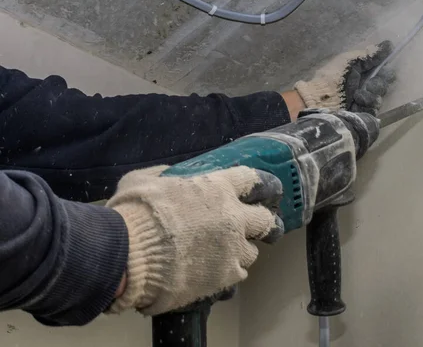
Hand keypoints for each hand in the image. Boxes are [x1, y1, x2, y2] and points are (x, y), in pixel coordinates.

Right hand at [106, 165, 283, 315]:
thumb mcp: (143, 181)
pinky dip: (227, 274)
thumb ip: (162, 176)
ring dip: (240, 251)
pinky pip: (237, 275)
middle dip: (260, 223)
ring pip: (252, 251)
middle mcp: (234, 217)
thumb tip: (168, 176)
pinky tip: (212, 274)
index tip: (260, 191)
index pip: (253, 180)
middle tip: (251, 227)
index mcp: (218, 188)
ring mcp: (233, 248)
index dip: (258, 185)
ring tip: (222, 255)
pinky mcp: (226, 276)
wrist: (129, 255)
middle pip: (265, 219)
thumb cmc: (135, 214)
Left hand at [294, 41, 395, 114]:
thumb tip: (389, 44)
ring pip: (379, 98)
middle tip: (368, 84)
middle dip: (378, 83)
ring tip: (357, 94)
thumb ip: (369, 54)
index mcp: (364, 73)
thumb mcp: (350, 61)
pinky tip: (357, 101)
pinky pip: (373, 110)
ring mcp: (364, 103)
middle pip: (384, 85)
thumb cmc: (334, 77)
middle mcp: (366, 87)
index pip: (384, 72)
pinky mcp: (362, 115)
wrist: (321, 98)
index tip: (382, 69)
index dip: (386, 71)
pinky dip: (366, 104)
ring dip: (371, 94)